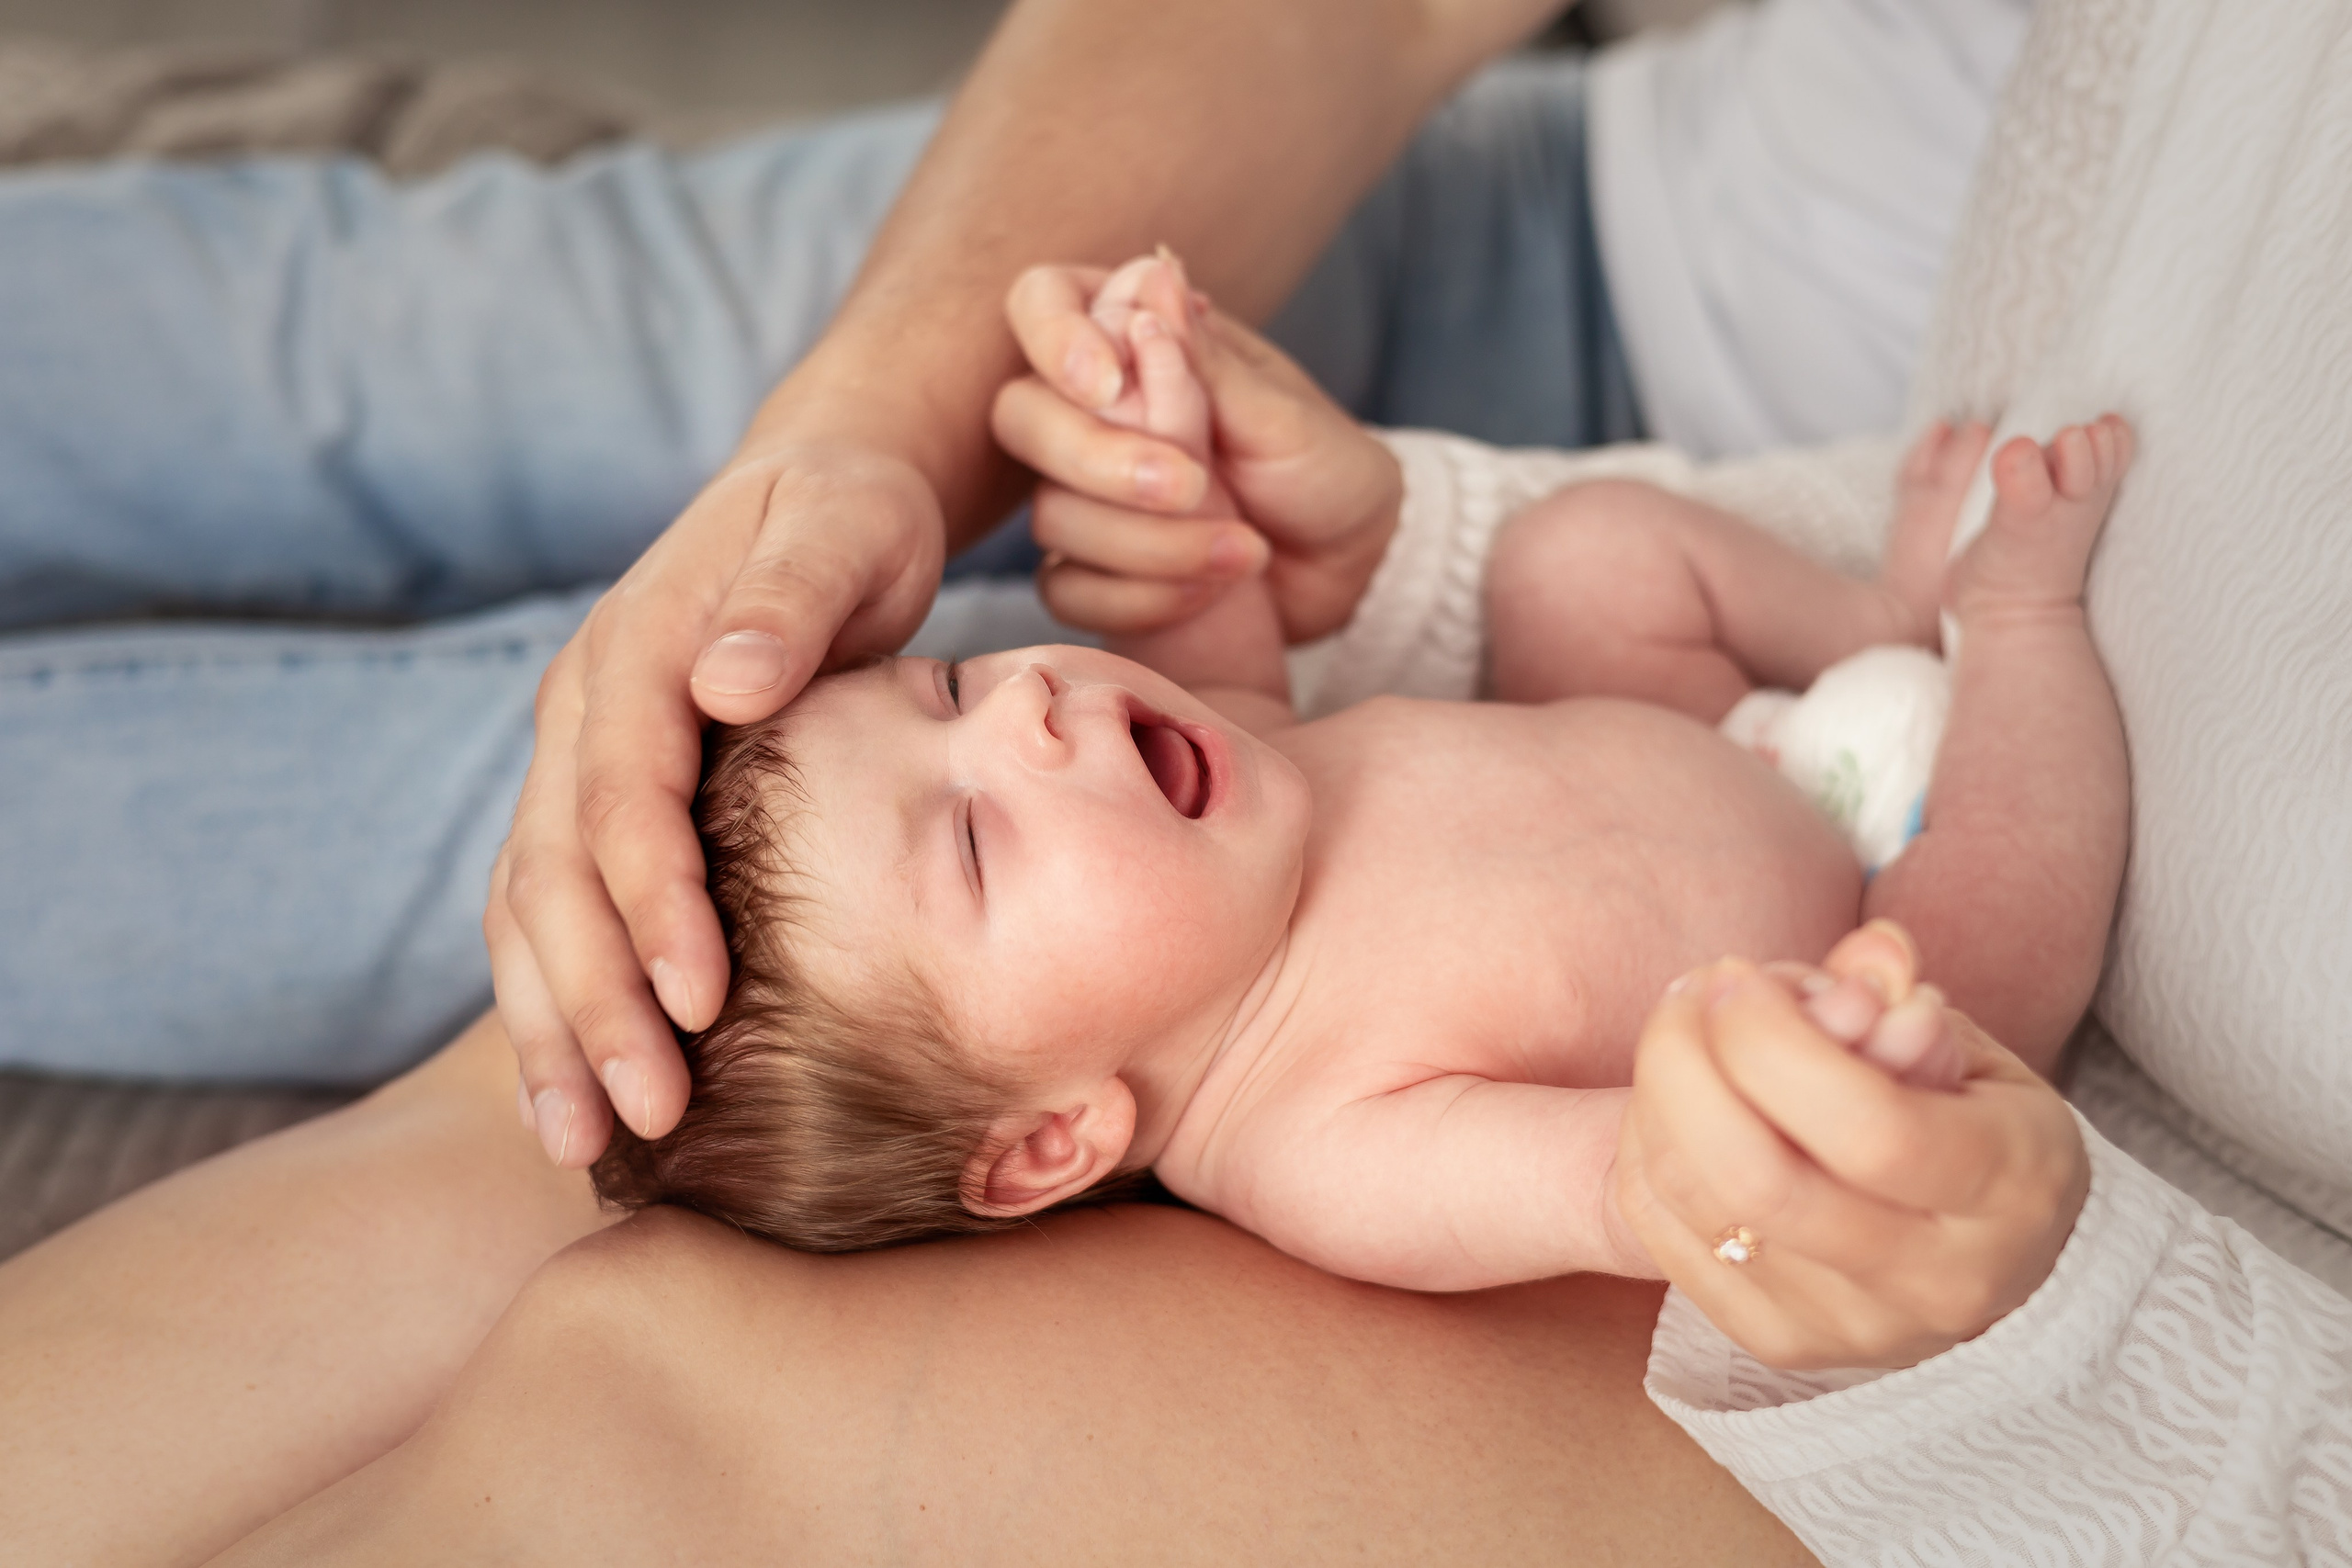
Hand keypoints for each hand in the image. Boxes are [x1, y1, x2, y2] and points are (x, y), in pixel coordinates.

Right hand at [485, 436, 945, 1166]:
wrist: (811, 497)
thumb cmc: (850, 520)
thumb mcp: (845, 528)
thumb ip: (792, 598)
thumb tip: (725, 680)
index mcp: (641, 645)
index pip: (626, 792)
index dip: (653, 899)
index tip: (699, 1000)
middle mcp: (583, 708)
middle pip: (555, 871)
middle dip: (595, 1001)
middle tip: (651, 1117)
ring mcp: (574, 756)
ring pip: (528, 907)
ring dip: (553, 1027)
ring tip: (584, 1143)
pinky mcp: (590, 797)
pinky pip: (547, 911)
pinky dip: (555, 1004)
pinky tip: (580, 1097)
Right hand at [992, 261, 1400, 641]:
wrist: (1346, 563)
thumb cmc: (1321, 466)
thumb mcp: (1279, 411)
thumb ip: (1205, 361)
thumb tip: (1150, 278)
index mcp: (1133, 337)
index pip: (1042, 301)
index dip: (1055, 336)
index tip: (1110, 383)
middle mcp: (1091, 410)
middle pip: (1021, 416)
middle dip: (1099, 460)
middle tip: (1191, 486)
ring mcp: (1081, 494)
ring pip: (1050, 515)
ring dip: (1147, 543)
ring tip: (1244, 549)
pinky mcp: (1089, 571)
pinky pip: (1068, 591)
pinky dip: (1142, 599)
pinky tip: (1208, 593)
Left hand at [1610, 923, 2089, 1368]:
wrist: (1995, 1263)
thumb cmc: (1974, 1125)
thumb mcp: (1974, 1051)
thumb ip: (1906, 998)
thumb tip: (1867, 955)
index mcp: (2010, 1193)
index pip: (1868, 1129)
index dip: (1775, 1041)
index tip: (1741, 976)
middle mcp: (1934, 1282)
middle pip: (1757, 1178)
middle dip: (1687, 1061)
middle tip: (1693, 988)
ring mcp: (1848, 1329)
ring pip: (1694, 1202)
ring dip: (1659, 1091)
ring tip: (1684, 1026)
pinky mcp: (1775, 1343)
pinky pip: (1658, 1231)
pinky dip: (1644, 1143)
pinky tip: (1673, 1094)